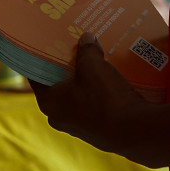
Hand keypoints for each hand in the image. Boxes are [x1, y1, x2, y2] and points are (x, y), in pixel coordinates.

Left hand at [30, 34, 158, 162]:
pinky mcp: (94, 132)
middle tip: (75, 51)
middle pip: (57, 87)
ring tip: (95, 65)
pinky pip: (91, 109)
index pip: (36, 76)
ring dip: (84, 83)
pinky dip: (96, 96)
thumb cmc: (105, 97)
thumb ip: (87, 50)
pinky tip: (108, 83)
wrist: (133, 130)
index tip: (49, 45)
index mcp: (48, 101)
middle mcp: (58, 117)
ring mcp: (76, 127)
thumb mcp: (94, 65)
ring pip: (75, 98)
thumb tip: (87, 38)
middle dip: (66, 69)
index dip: (41, 59)